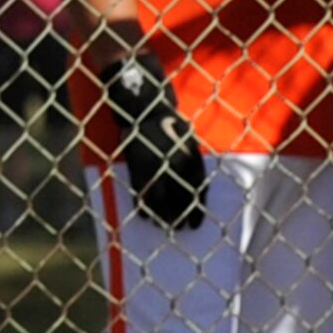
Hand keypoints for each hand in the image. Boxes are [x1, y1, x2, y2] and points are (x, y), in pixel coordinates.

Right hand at [102, 52, 206, 229]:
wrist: (144, 103)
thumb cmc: (167, 122)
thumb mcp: (186, 139)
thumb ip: (190, 161)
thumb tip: (197, 187)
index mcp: (188, 155)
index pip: (196, 189)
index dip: (196, 208)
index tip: (196, 224)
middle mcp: (174, 161)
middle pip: (179, 196)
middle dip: (181, 215)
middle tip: (182, 229)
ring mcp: (154, 162)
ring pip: (159, 197)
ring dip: (162, 214)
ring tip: (163, 227)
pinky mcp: (136, 162)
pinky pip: (140, 189)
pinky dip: (143, 205)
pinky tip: (145, 216)